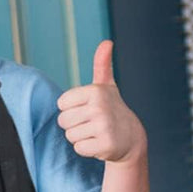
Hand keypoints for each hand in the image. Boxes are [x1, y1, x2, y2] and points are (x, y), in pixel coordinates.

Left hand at [56, 40, 146, 163]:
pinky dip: (86, 149)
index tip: (86, 109)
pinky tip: (99, 143)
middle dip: (73, 125)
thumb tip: (107, 42)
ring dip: (80, 137)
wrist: (131, 137)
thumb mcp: (106, 86)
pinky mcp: (106, 145)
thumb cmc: (111, 109)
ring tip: (95, 132)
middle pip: (63, 121)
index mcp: (95, 91)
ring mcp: (104, 126)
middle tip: (91, 123)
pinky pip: (79, 149)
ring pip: (70, 136)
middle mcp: (100, 107)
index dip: (71, 109)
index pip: (61, 104)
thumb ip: (102, 64)